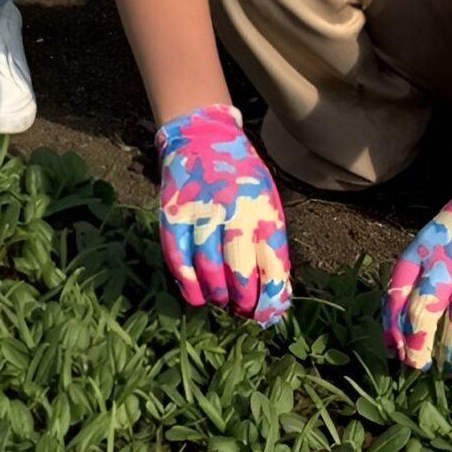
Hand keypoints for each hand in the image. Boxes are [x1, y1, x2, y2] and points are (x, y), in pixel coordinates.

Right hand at [155, 104, 292, 323]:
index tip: (269, 315)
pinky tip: (196, 296)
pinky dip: (187, 284)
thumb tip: (277, 292)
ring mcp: (201, 211)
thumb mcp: (266, 200)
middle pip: (239, 270)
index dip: (272, 297)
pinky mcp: (174, 214)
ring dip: (217, 294)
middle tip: (242, 309)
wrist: (202, 136)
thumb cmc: (241, 177)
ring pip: (208, 268)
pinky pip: (178, 258)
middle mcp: (234, 210)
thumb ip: (271, 241)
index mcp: (263, 208)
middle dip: (243, 300)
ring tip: (222, 302)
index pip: (273, 263)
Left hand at [386, 144, 451, 376]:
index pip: (398, 291)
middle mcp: (450, 262)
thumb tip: (412, 312)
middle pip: (423, 314)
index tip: (392, 348)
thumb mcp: (442, 228)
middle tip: (418, 366)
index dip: (392, 324)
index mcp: (427, 245)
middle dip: (417, 348)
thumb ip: (429, 263)